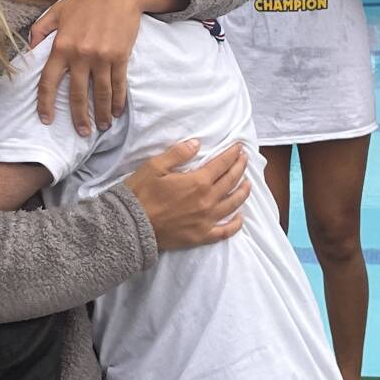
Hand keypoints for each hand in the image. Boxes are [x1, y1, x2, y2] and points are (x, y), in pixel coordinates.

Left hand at [29, 0, 141, 135]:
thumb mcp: (57, 10)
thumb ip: (40, 30)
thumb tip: (28, 51)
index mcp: (61, 46)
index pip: (49, 82)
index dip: (46, 103)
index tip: (46, 120)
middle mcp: (80, 55)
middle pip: (78, 94)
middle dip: (79, 117)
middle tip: (81, 132)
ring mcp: (102, 57)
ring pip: (101, 93)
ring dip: (102, 113)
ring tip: (102, 126)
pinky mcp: (121, 56)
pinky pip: (118, 84)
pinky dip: (118, 100)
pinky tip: (117, 111)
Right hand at [125, 140, 250, 250]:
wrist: (131, 226)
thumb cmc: (141, 193)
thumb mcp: (155, 166)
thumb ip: (178, 153)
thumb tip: (197, 143)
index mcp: (198, 182)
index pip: (222, 164)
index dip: (232, 154)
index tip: (239, 147)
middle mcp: (207, 201)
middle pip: (230, 182)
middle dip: (240, 168)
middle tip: (245, 159)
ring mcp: (206, 220)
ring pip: (233, 204)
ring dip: (243, 192)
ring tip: (248, 183)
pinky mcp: (201, 236)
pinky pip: (224, 232)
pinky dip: (235, 225)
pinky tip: (240, 218)